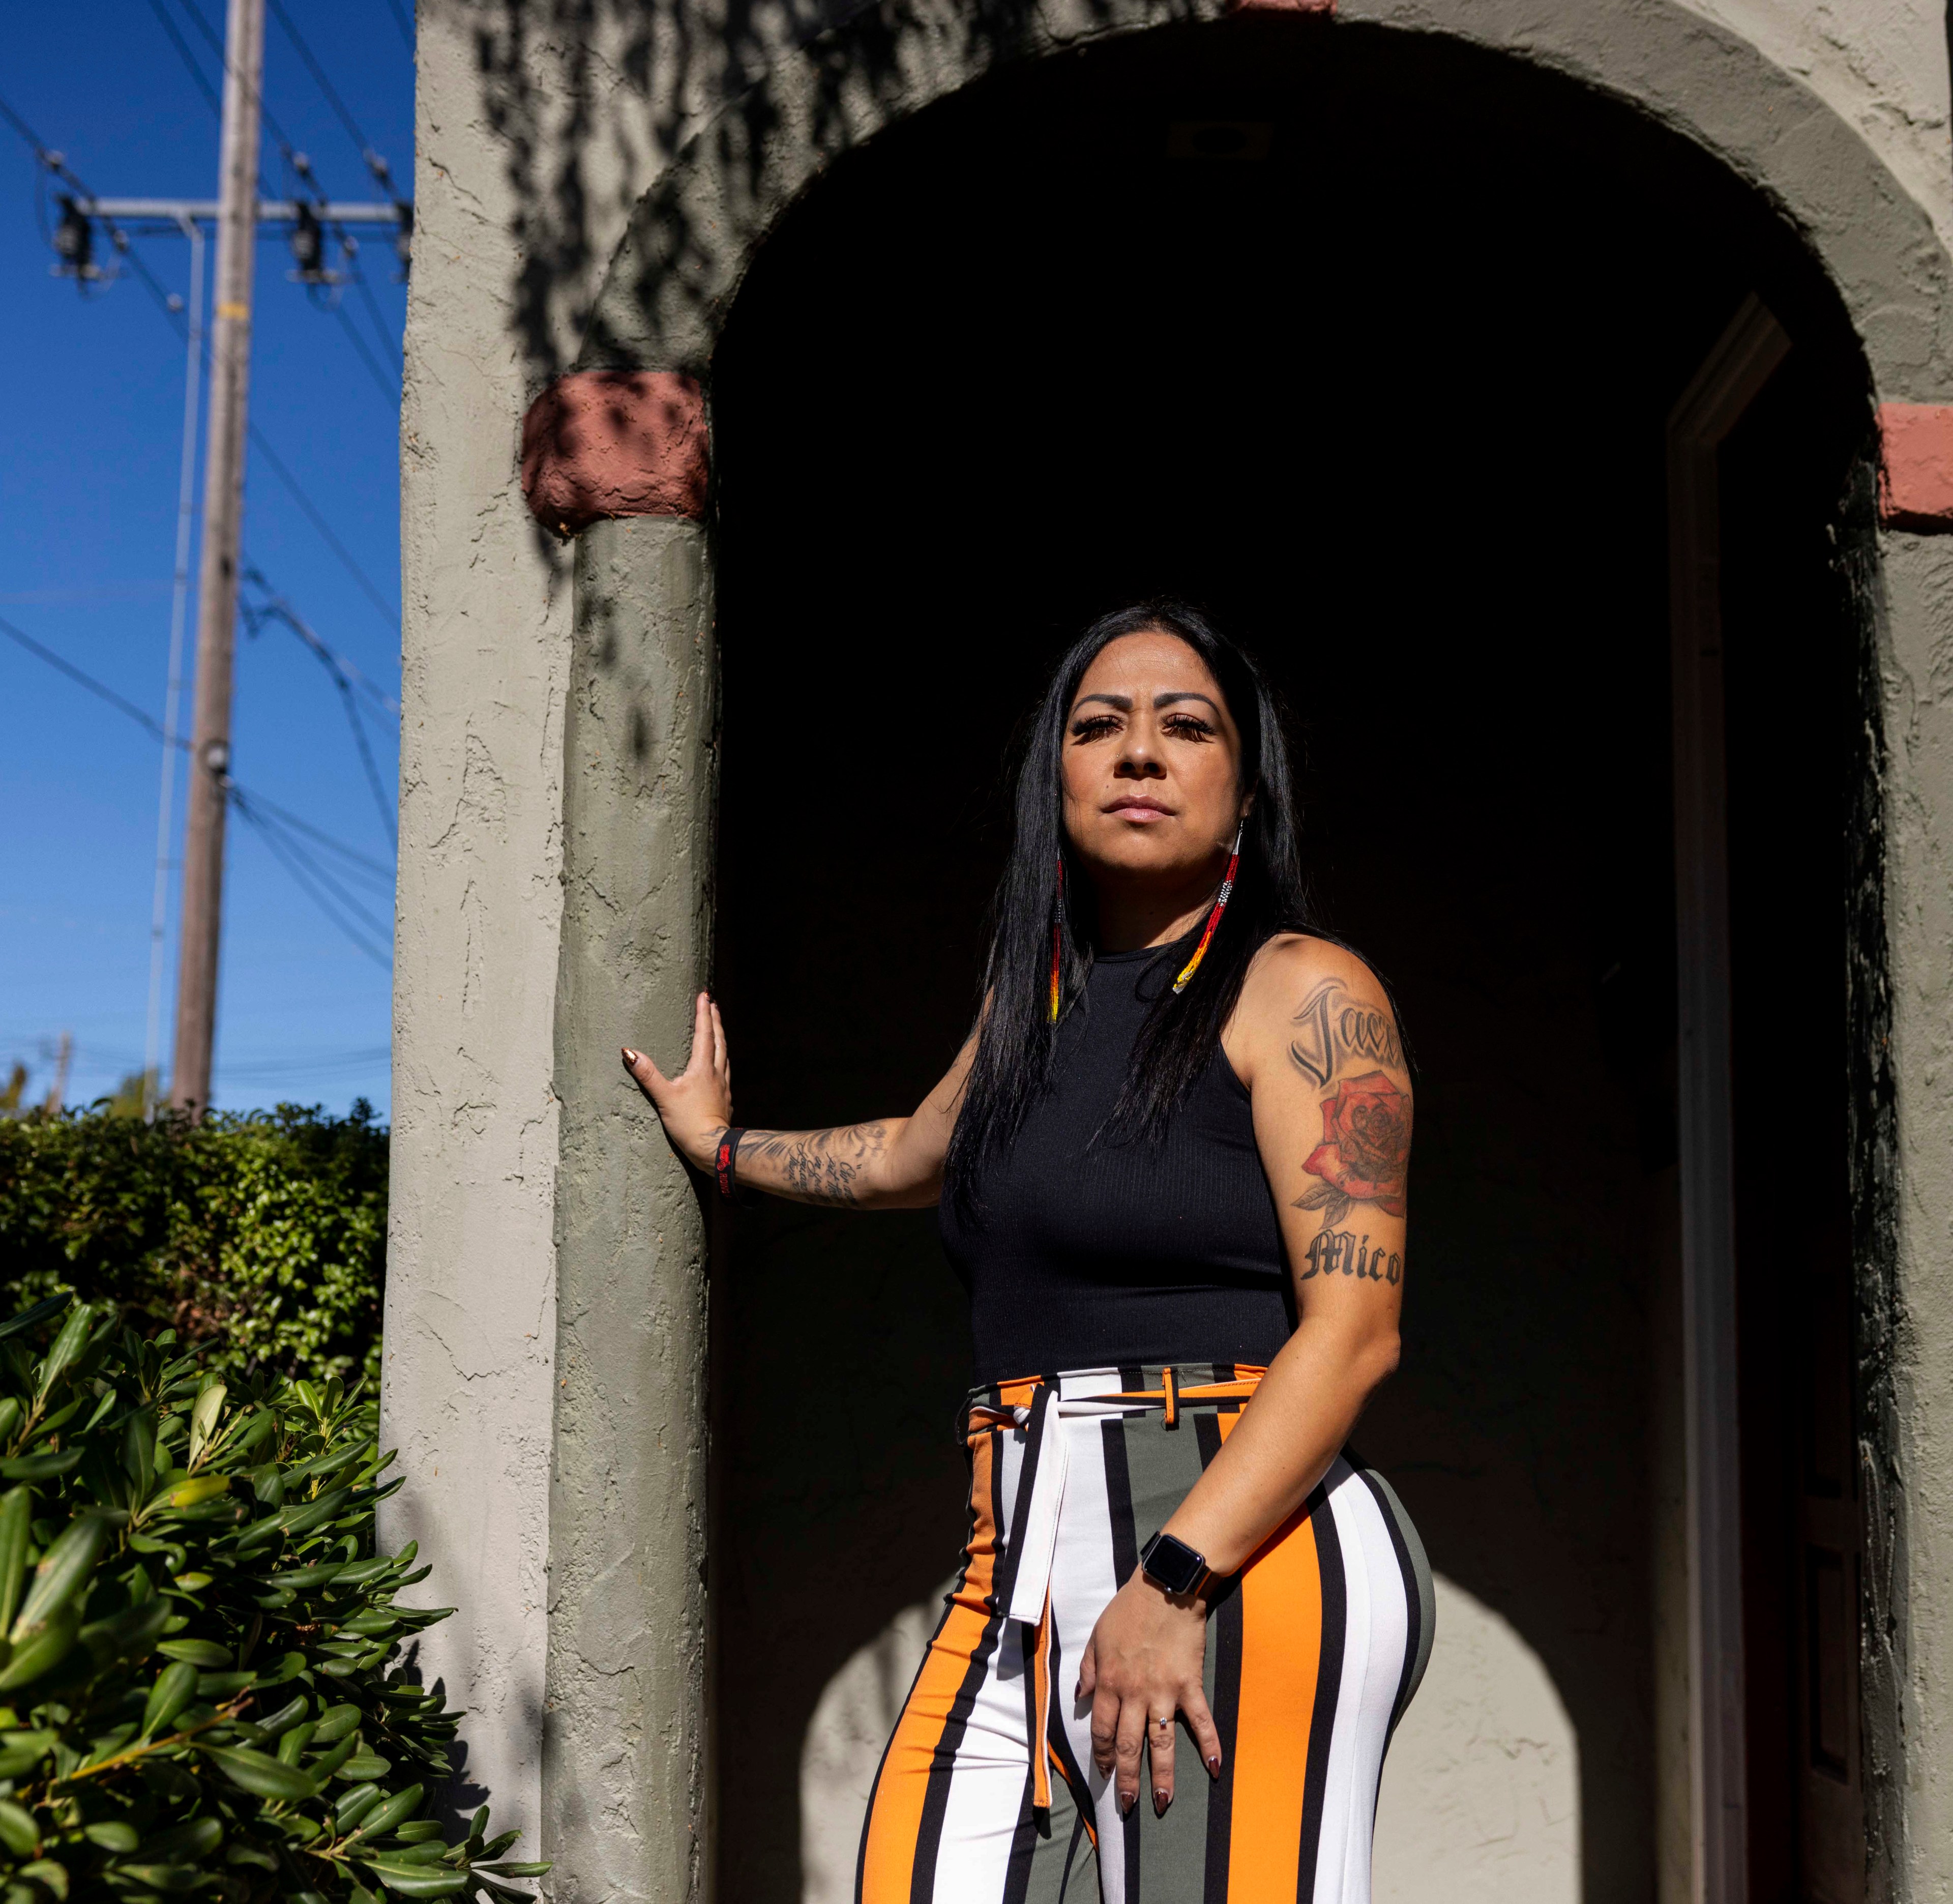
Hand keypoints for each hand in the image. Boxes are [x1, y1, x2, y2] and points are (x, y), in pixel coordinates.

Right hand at [622, 992, 731, 1171]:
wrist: (713, 1149)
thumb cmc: (689, 1123)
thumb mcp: (664, 1097)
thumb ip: (647, 1074)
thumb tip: (629, 1052)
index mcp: (703, 1068)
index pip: (704, 1033)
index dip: (703, 1013)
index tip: (704, 995)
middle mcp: (716, 1073)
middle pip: (718, 1040)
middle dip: (715, 1020)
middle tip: (713, 1005)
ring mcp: (722, 1086)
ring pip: (724, 1055)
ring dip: (720, 1038)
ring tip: (717, 1029)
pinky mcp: (724, 1099)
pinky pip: (724, 1071)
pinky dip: (721, 1059)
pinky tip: (719, 1066)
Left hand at [1075, 1568, 1221, 1817]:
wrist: (1165, 1587)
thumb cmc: (1128, 1609)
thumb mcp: (1097, 1635)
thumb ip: (1088, 1668)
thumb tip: (1081, 1697)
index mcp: (1109, 1681)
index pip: (1101, 1729)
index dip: (1102, 1754)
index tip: (1105, 1772)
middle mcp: (1134, 1693)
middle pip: (1128, 1745)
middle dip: (1127, 1778)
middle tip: (1128, 1804)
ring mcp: (1164, 1691)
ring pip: (1161, 1743)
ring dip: (1161, 1776)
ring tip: (1161, 1802)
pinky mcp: (1189, 1685)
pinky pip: (1201, 1720)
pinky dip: (1209, 1745)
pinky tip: (1215, 1769)